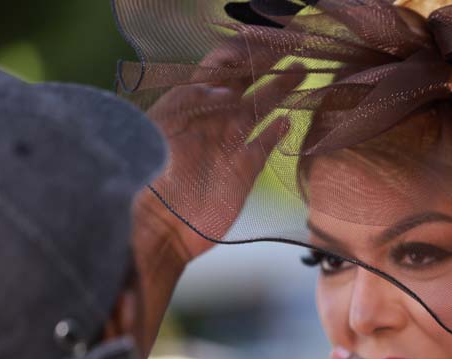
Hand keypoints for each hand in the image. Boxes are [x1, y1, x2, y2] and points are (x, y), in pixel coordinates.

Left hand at [134, 50, 304, 262]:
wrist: (159, 224)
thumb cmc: (151, 173)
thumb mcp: (161, 127)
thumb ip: (190, 102)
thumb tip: (227, 93)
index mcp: (189, 105)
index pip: (217, 69)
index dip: (237, 53)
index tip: (260, 42)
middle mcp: (212, 120)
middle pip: (244, 85)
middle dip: (265, 65)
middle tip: (289, 50)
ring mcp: (229, 146)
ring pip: (259, 110)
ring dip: (278, 91)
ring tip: (299, 73)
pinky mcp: (243, 171)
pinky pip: (263, 146)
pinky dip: (275, 134)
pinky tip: (286, 122)